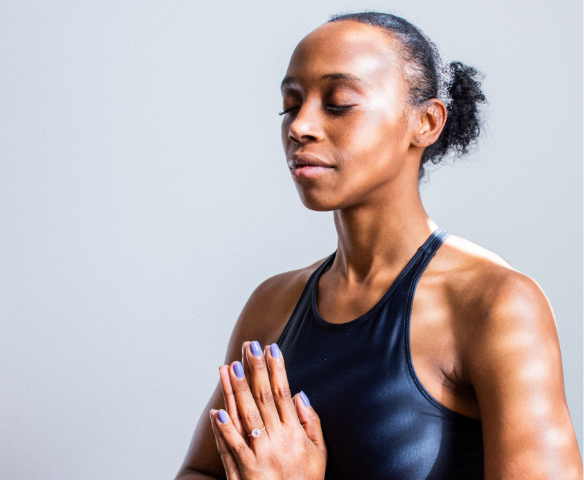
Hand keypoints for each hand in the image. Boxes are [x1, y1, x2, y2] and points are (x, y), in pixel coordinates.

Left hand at [210, 341, 326, 479]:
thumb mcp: (320, 455)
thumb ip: (312, 424)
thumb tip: (300, 395)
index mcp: (296, 435)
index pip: (283, 394)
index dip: (277, 369)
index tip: (271, 348)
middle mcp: (278, 442)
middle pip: (263, 399)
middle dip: (255, 370)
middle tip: (249, 347)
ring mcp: (260, 457)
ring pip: (246, 417)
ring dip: (237, 390)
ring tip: (230, 367)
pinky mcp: (244, 474)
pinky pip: (232, 449)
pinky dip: (224, 430)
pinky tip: (217, 411)